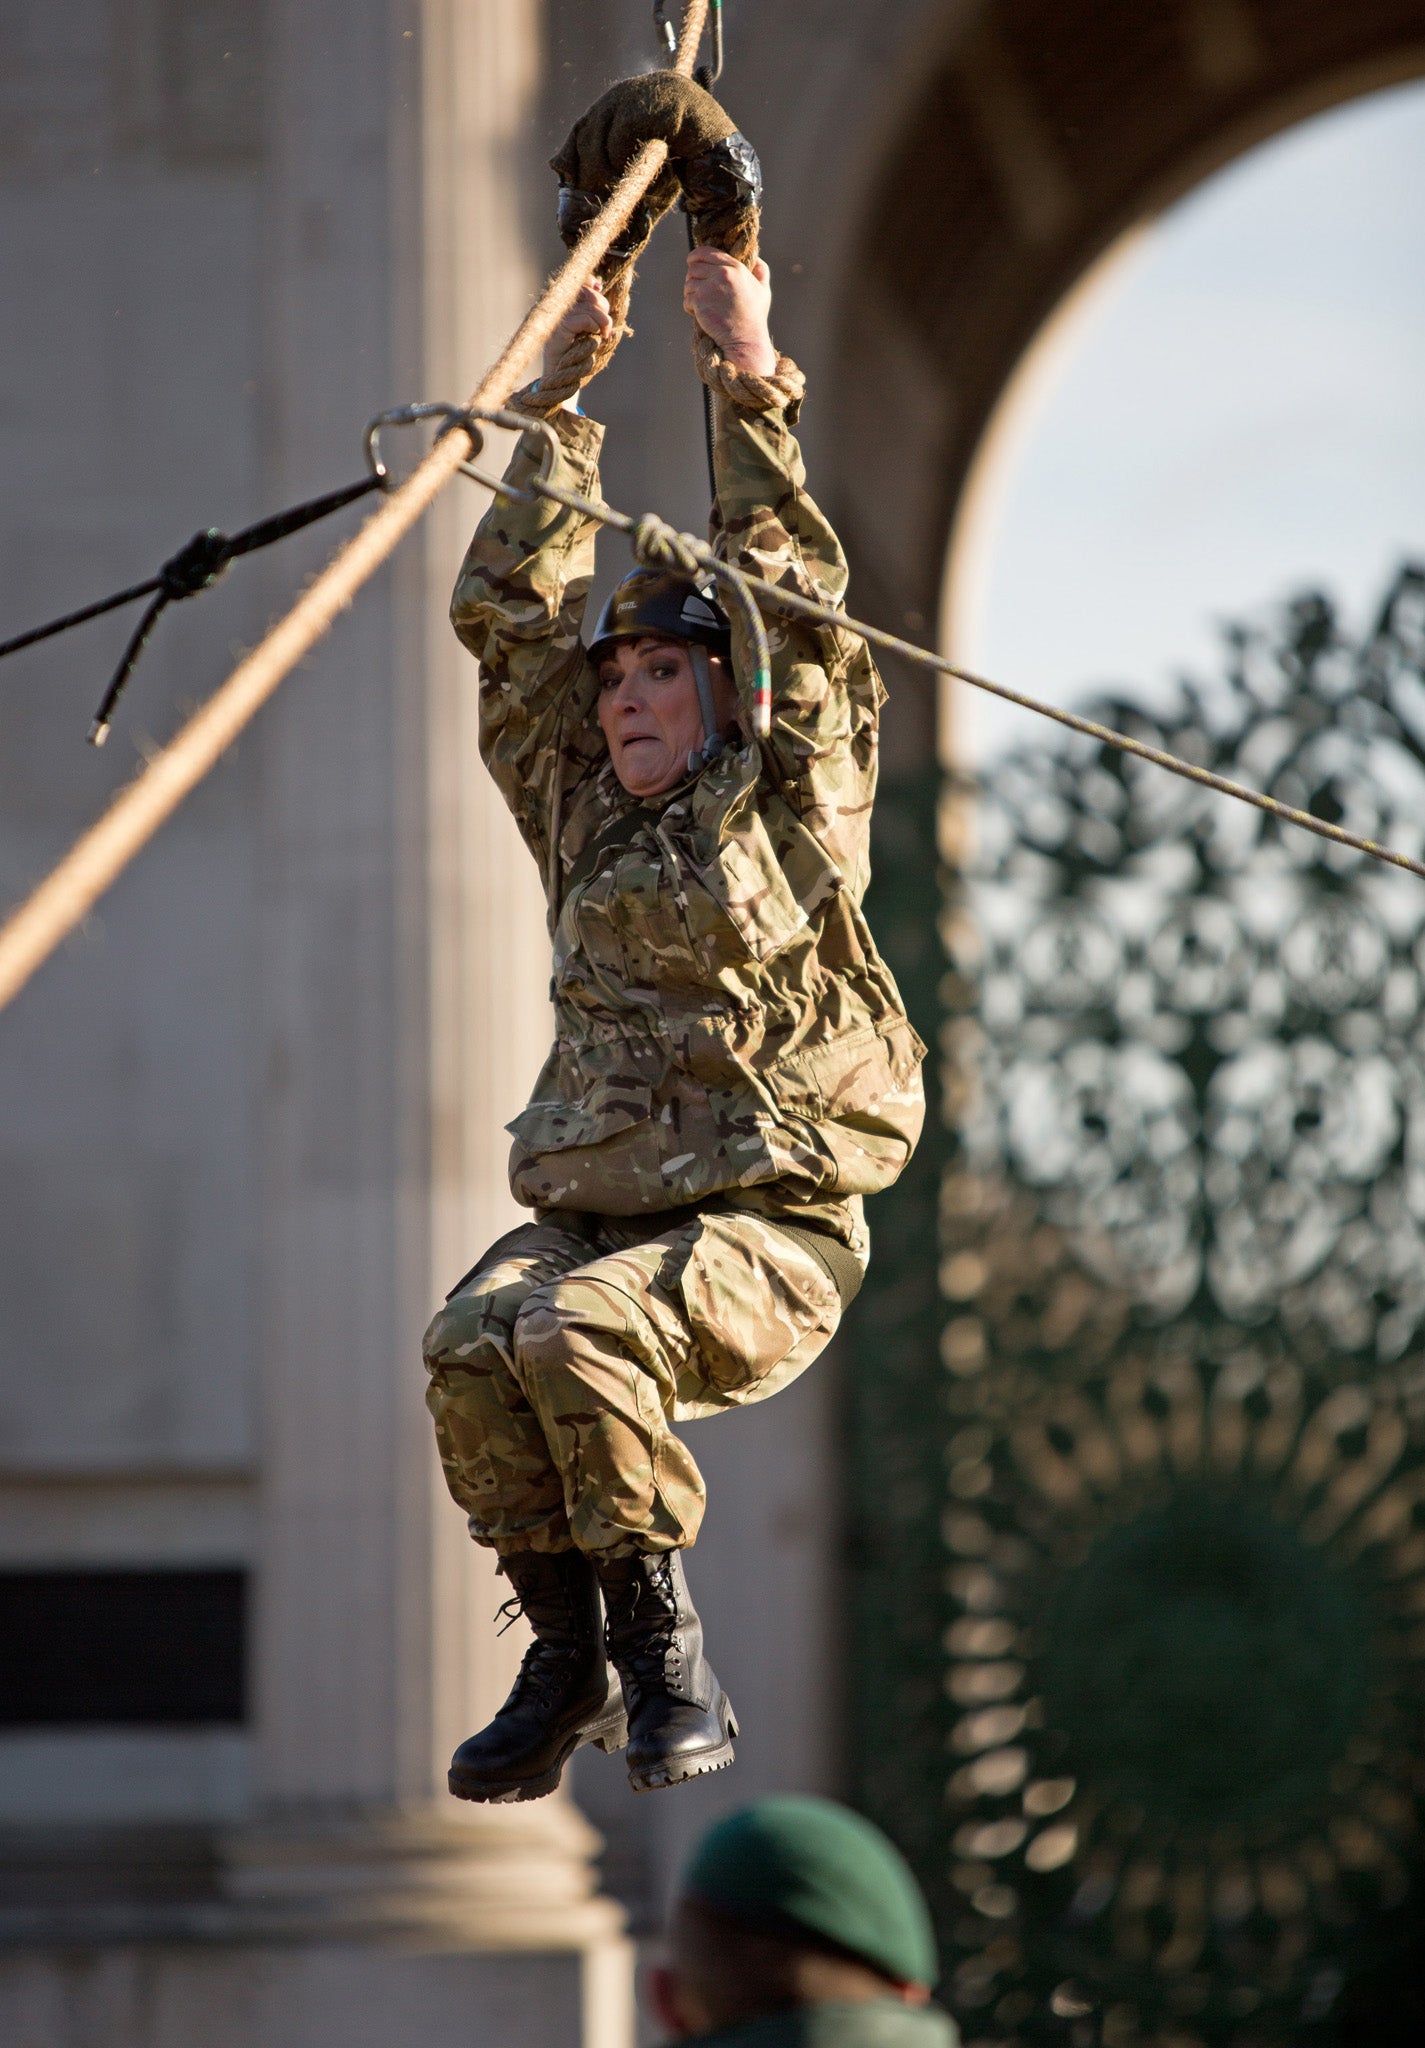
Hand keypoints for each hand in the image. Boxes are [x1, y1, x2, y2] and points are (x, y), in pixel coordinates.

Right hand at [543, 278, 612, 403]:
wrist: (561, 376)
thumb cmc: (575, 351)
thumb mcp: (586, 326)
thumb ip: (591, 307)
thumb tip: (599, 287)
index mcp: (563, 302)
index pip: (578, 280)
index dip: (591, 282)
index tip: (599, 289)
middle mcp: (558, 306)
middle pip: (589, 294)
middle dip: (603, 308)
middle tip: (606, 327)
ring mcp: (557, 316)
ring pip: (590, 308)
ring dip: (602, 322)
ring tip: (603, 334)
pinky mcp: (560, 329)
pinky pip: (585, 320)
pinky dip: (594, 327)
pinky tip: (594, 337)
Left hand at [683, 249, 775, 377]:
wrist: (745, 341)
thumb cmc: (754, 318)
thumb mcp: (763, 291)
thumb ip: (761, 271)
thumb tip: (756, 258)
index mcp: (735, 267)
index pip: (706, 252)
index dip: (695, 257)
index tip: (692, 263)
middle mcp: (722, 274)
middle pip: (693, 267)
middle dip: (693, 278)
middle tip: (699, 291)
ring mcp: (709, 288)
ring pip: (688, 283)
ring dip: (691, 294)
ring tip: (703, 305)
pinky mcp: (700, 302)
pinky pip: (686, 299)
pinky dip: (690, 308)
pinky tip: (701, 316)